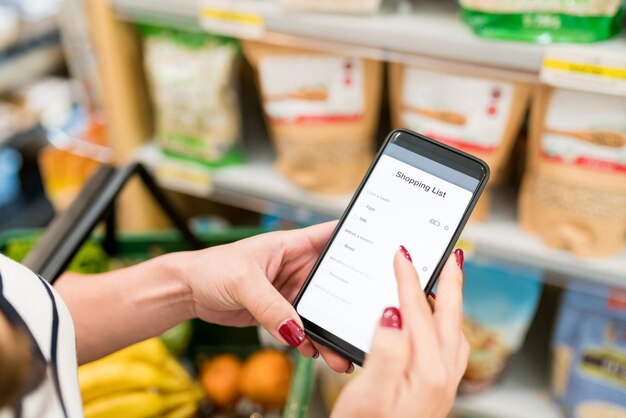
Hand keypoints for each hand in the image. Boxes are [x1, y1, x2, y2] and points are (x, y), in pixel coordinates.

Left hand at [176, 222, 351, 372]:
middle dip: (350, 301)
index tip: (382, 250)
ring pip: (319, 310)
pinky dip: (309, 341)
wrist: (188, 292)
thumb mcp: (244, 282)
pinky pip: (301, 328)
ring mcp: (289, 291)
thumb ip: (271, 307)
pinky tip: (314, 352)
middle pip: (333, 282)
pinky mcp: (279, 312)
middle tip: (365, 322)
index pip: (332, 237)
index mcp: (291, 245)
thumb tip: (296, 332)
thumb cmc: (212, 269)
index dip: (358, 240)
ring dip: (330, 330)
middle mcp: (295, 267)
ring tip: (341, 353)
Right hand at [330, 248, 468, 417]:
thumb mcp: (371, 393)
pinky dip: (446, 326)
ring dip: (451, 303)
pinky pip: (450, 348)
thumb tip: (395, 311)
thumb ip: (386, 350)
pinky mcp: (435, 391)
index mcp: (428, 370)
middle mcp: (443, 376)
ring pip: (453, 332)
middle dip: (449, 282)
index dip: (409, 280)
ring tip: (446, 283)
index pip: (419, 311)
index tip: (402, 254)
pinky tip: (436, 327)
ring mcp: (442, 385)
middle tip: (452, 256)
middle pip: (448, 317)